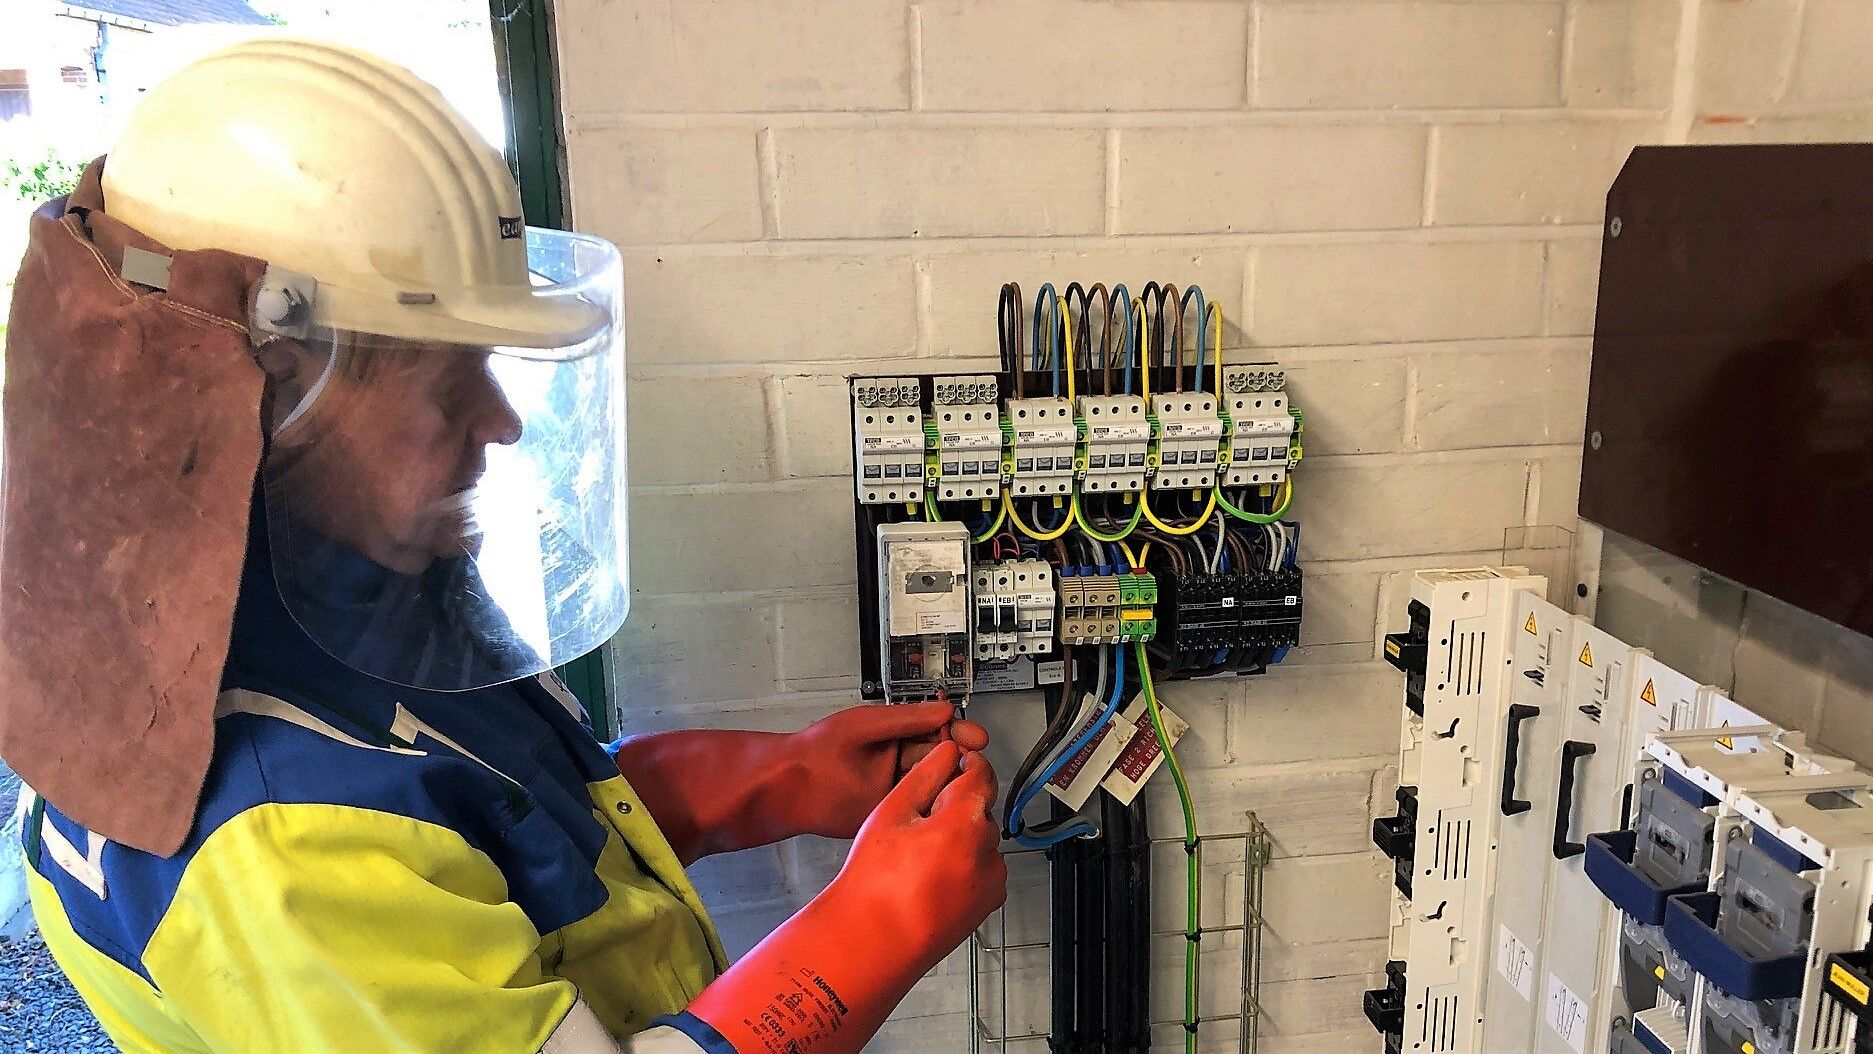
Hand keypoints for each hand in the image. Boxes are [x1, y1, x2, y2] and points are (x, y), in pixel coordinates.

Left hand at [792, 703, 989, 838]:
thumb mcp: (865, 726)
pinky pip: (920, 809)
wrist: (787, 789)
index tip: (975, 737)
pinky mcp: (889, 813)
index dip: (958, 733)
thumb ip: (906, 718)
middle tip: (977, 762)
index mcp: (893, 734)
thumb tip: (943, 711)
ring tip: (968, 782)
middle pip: (942, 758)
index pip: (937, 730)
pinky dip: (936, 807)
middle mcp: (896, 762)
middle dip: (962, 759)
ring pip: (935, 784)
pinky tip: (947, 804)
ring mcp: (894, 789)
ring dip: (952, 783)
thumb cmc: (816, 753)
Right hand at [831, 741, 1006, 951]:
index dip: (968, 762)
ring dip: (962, 837)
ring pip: (981, 839)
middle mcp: (988, 850)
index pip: (983, 774)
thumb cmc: (874, 883)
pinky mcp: (988, 902)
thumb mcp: (891, 813)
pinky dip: (966, 864)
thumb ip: (926, 775)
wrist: (874, 941)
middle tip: (919, 820)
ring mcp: (991, 880)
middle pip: (981, 808)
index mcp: (965, 822)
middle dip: (957, 806)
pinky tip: (932, 875)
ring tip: (920, 856)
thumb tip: (947, 753)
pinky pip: (983, 868)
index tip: (957, 762)